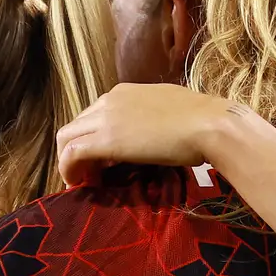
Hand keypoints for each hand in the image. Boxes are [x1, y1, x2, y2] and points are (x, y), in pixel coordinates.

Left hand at [54, 83, 244, 185]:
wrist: (209, 124)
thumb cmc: (201, 119)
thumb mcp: (166, 109)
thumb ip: (147, 117)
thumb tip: (146, 133)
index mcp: (123, 92)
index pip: (93, 114)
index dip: (92, 138)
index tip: (101, 160)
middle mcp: (109, 100)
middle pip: (75, 125)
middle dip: (75, 150)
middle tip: (87, 173)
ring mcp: (106, 118)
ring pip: (66, 137)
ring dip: (68, 161)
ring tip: (81, 181)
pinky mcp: (107, 140)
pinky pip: (72, 153)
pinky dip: (68, 169)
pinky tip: (78, 184)